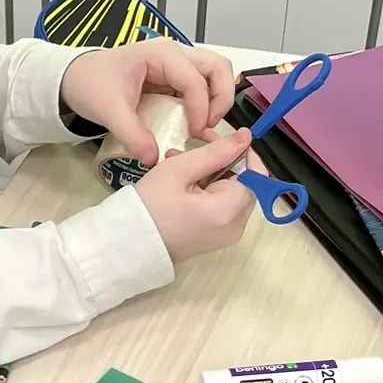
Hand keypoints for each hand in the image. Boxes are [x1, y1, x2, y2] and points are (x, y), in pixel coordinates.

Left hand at [60, 40, 235, 164]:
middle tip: (208, 126)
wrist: (73, 78)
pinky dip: (205, 103)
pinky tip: (194, 125)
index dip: (201, 108)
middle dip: (221, 97)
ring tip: (204, 126)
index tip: (193, 134)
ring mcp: (175, 65)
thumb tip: (153, 158)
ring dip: (217, 99)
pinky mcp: (172, 79)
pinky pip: (200, 87)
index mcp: (161, 55)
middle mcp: (174, 55)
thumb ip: (132, 135)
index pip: (195, 80)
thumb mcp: (108, 110)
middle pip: (217, 68)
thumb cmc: (90, 83)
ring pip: (213, 74)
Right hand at [136, 128, 262, 261]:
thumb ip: (216, 151)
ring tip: (178, 164)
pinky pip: (223, 207)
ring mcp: (227, 235)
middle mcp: (236, 226)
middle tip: (191, 149)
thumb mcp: (179, 170)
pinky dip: (209, 191)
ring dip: (212, 174)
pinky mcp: (217, 239)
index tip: (214, 140)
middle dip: (222, 161)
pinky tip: (183, 184)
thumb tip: (245, 137)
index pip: (255, 171)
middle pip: (245, 183)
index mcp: (228, 210)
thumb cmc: (148, 206)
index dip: (239, 151)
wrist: (127, 246)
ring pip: (232, 193)